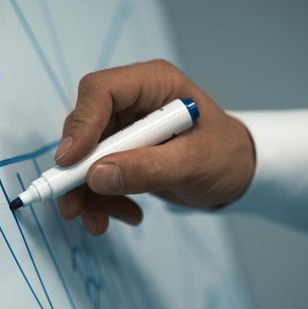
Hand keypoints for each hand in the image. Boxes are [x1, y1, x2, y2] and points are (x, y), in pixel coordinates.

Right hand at [55, 59, 254, 234]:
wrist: (237, 174)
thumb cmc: (226, 156)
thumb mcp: (194, 164)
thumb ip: (148, 169)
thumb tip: (97, 176)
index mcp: (153, 84)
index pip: (101, 91)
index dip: (81, 124)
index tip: (69, 162)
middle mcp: (133, 102)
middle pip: (85, 127)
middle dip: (76, 170)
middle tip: (72, 207)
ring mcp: (126, 128)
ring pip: (85, 157)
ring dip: (86, 193)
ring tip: (100, 224)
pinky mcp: (123, 153)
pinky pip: (98, 175)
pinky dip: (103, 200)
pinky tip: (129, 214)